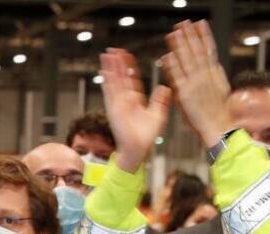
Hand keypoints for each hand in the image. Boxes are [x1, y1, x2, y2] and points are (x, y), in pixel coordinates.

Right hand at [98, 49, 171, 173]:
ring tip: (107, 54)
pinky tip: (104, 70)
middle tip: (113, 49)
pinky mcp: (113, 108)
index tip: (127, 55)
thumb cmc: (146, 136)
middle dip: (117, 63)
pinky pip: (109, 91)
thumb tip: (165, 87)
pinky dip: (106, 81)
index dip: (129, 67)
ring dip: (110, 67)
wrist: (138, 149)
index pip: (132, 79)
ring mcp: (118, 103)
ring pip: (114, 81)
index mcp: (136, 100)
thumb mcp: (157, 115)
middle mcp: (125, 100)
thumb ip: (160, 101)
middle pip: (120, 77)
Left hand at [164, 20, 233, 146]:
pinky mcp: (185, 94)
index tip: (199, 23)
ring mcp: (195, 84)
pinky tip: (166, 56)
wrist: (220, 126)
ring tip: (174, 33)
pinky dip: (172, 66)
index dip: (203, 35)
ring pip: (186, 61)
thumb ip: (214, 75)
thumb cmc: (220, 111)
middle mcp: (205, 75)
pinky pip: (177, 77)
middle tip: (183, 22)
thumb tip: (212, 64)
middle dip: (190, 36)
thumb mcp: (220, 87)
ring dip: (179, 46)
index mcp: (215, 73)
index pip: (208, 49)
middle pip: (196, 51)